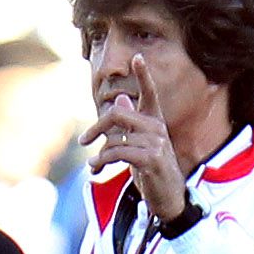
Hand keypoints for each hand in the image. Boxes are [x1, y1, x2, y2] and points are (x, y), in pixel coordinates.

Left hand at [77, 54, 186, 220]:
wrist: (168, 197)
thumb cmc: (151, 169)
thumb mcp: (138, 144)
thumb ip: (128, 124)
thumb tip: (120, 98)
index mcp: (154, 121)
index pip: (150, 93)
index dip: (144, 75)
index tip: (138, 57)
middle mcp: (156, 127)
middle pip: (117, 113)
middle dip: (97, 126)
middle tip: (84, 140)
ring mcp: (155, 143)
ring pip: (115, 137)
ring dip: (100, 153)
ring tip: (94, 164)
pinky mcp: (151, 159)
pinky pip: (118, 152)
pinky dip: (103, 161)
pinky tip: (97, 168)